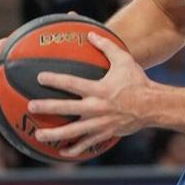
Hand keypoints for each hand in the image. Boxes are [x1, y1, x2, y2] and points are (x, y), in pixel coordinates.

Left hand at [28, 32, 151, 157]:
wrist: (152, 106)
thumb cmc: (137, 81)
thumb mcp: (124, 60)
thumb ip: (106, 46)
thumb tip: (90, 33)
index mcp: (99, 89)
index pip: (72, 83)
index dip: (55, 79)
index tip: (40, 77)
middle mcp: (96, 107)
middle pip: (66, 108)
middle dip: (47, 107)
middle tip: (31, 107)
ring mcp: (99, 123)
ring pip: (73, 131)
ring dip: (54, 134)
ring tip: (38, 135)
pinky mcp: (104, 133)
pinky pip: (86, 143)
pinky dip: (74, 148)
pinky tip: (62, 151)